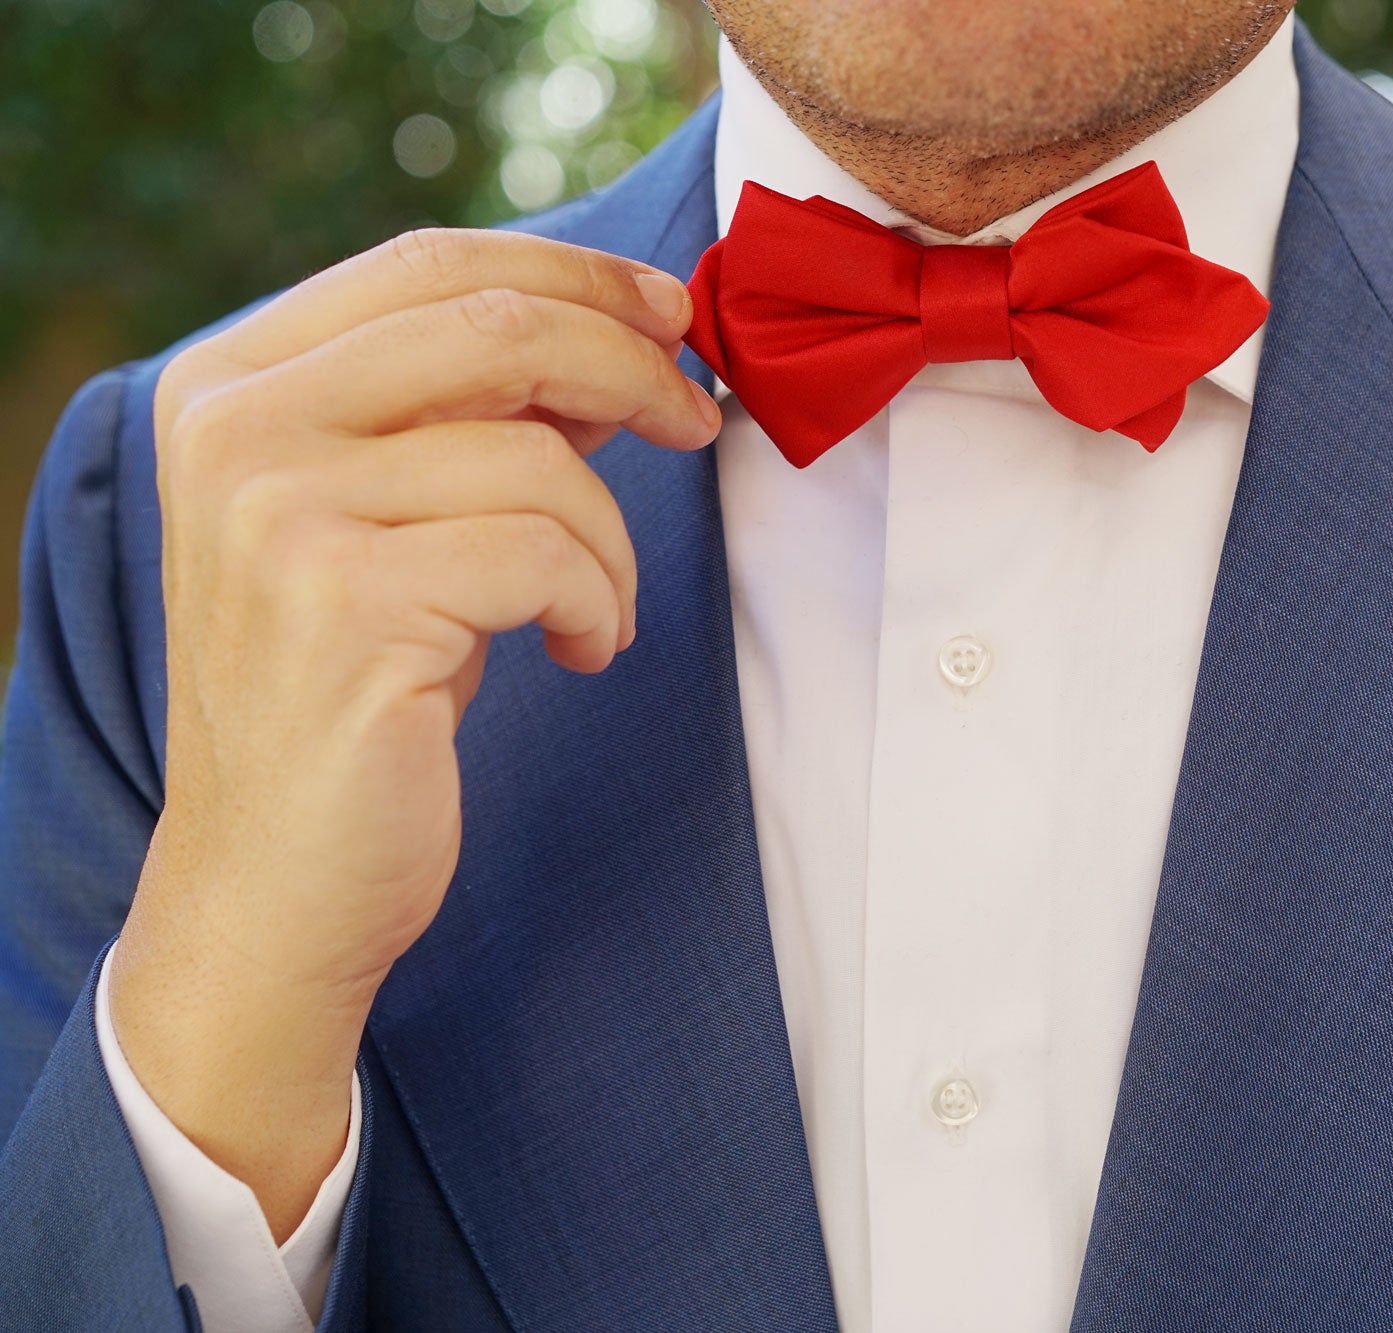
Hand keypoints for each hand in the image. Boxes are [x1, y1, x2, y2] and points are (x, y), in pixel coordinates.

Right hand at [108, 228, 719, 1239]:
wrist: (277, 881)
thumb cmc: (355, 695)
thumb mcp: (394, 525)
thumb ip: (468, 419)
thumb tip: (617, 339)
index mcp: (232, 384)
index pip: (429, 265)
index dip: (571, 273)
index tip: (667, 313)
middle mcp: (236, 429)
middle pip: (492, 327)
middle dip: (630, 365)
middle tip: (698, 420)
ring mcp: (279, 514)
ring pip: (538, 457)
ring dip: (612, 540)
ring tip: (594, 611)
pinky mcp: (346, 604)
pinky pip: (546, 554)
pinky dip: (598, 603)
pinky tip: (578, 653)